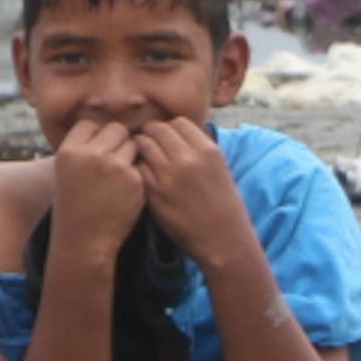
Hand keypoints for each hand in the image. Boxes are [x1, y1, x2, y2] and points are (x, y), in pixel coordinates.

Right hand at [50, 119, 146, 249]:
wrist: (84, 241)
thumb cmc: (75, 206)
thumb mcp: (67, 172)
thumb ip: (83, 149)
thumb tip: (107, 127)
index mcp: (68, 152)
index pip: (89, 124)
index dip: (96, 136)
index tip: (96, 152)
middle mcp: (90, 155)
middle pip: (116, 129)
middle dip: (117, 143)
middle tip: (111, 165)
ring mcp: (114, 166)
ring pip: (133, 144)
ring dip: (130, 157)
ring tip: (116, 180)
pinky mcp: (134, 179)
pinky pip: (141, 165)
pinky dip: (136, 176)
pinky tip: (124, 193)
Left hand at [128, 117, 256, 267]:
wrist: (222, 238)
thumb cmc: (222, 204)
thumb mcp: (220, 168)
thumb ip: (199, 149)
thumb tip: (177, 133)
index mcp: (207, 150)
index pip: (179, 122)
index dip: (170, 128)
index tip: (166, 137)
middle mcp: (188, 158)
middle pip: (158, 129)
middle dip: (151, 134)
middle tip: (149, 144)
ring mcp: (169, 175)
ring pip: (144, 145)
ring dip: (141, 149)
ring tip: (143, 158)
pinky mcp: (154, 192)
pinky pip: (138, 168)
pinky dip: (138, 168)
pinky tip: (143, 176)